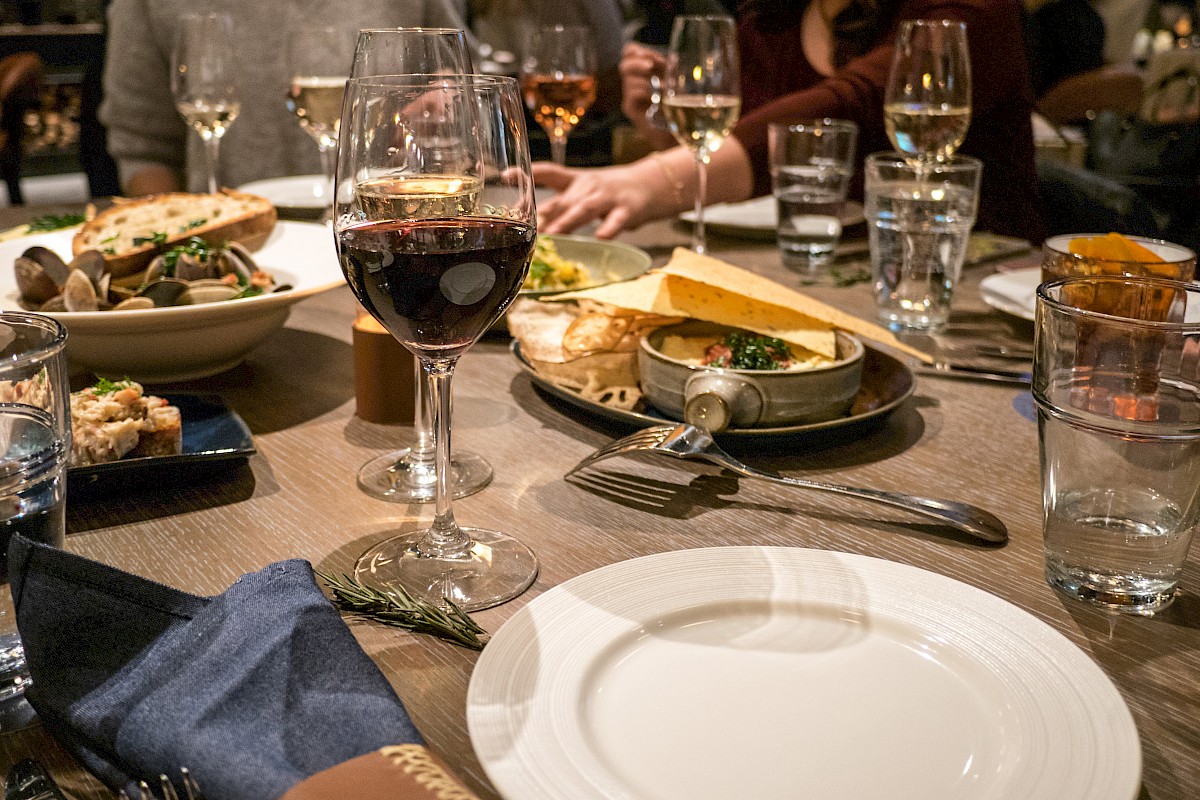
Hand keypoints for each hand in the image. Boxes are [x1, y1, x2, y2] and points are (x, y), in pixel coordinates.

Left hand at [534, 160, 666, 238]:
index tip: (506, 176)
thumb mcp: (584, 191)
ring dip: (568, 221)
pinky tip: (601, 236)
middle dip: (542, 213)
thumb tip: (529, 223)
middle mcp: (588, 186)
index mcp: (575, 181)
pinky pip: (617, 219)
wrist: (653, 184)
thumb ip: (558, 205)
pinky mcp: (628, 209)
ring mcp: (608, 197)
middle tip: (521, 226)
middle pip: (562, 199)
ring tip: (553, 234)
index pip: (548, 172)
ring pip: (585, 209)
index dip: (527, 174)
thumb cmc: (611, 193)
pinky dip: (609, 227)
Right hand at [619, 43, 673, 147]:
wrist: (678, 130)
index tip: (654, 57)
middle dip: (638, 63)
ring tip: (664, 86)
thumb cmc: (679, 103)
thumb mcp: (676, 79)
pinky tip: (657, 96)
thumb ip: (670, 67)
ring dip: (647, 79)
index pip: (629, 51)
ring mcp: (629, 95)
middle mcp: (632, 80)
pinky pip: (632, 94)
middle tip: (652, 66)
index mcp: (642, 69)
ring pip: (628, 79)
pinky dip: (645, 91)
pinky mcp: (629, 108)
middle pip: (624, 64)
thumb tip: (671, 58)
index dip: (638, 50)